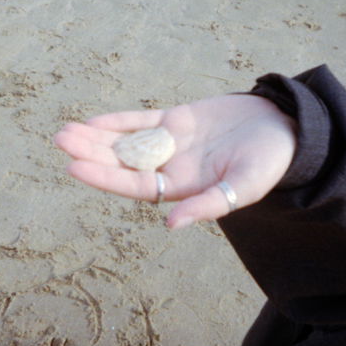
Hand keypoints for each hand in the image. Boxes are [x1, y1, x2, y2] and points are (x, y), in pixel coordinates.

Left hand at [53, 94, 296, 228]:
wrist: (285, 129)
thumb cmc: (269, 162)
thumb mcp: (243, 187)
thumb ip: (208, 205)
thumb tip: (170, 225)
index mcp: (183, 188)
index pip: (135, 185)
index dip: (105, 177)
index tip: (74, 167)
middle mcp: (171, 167)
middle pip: (123, 162)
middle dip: (92, 152)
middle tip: (60, 140)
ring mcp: (172, 142)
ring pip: (126, 140)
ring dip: (97, 136)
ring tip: (65, 131)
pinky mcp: (178, 120)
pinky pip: (143, 120)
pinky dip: (120, 120)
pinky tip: (95, 120)